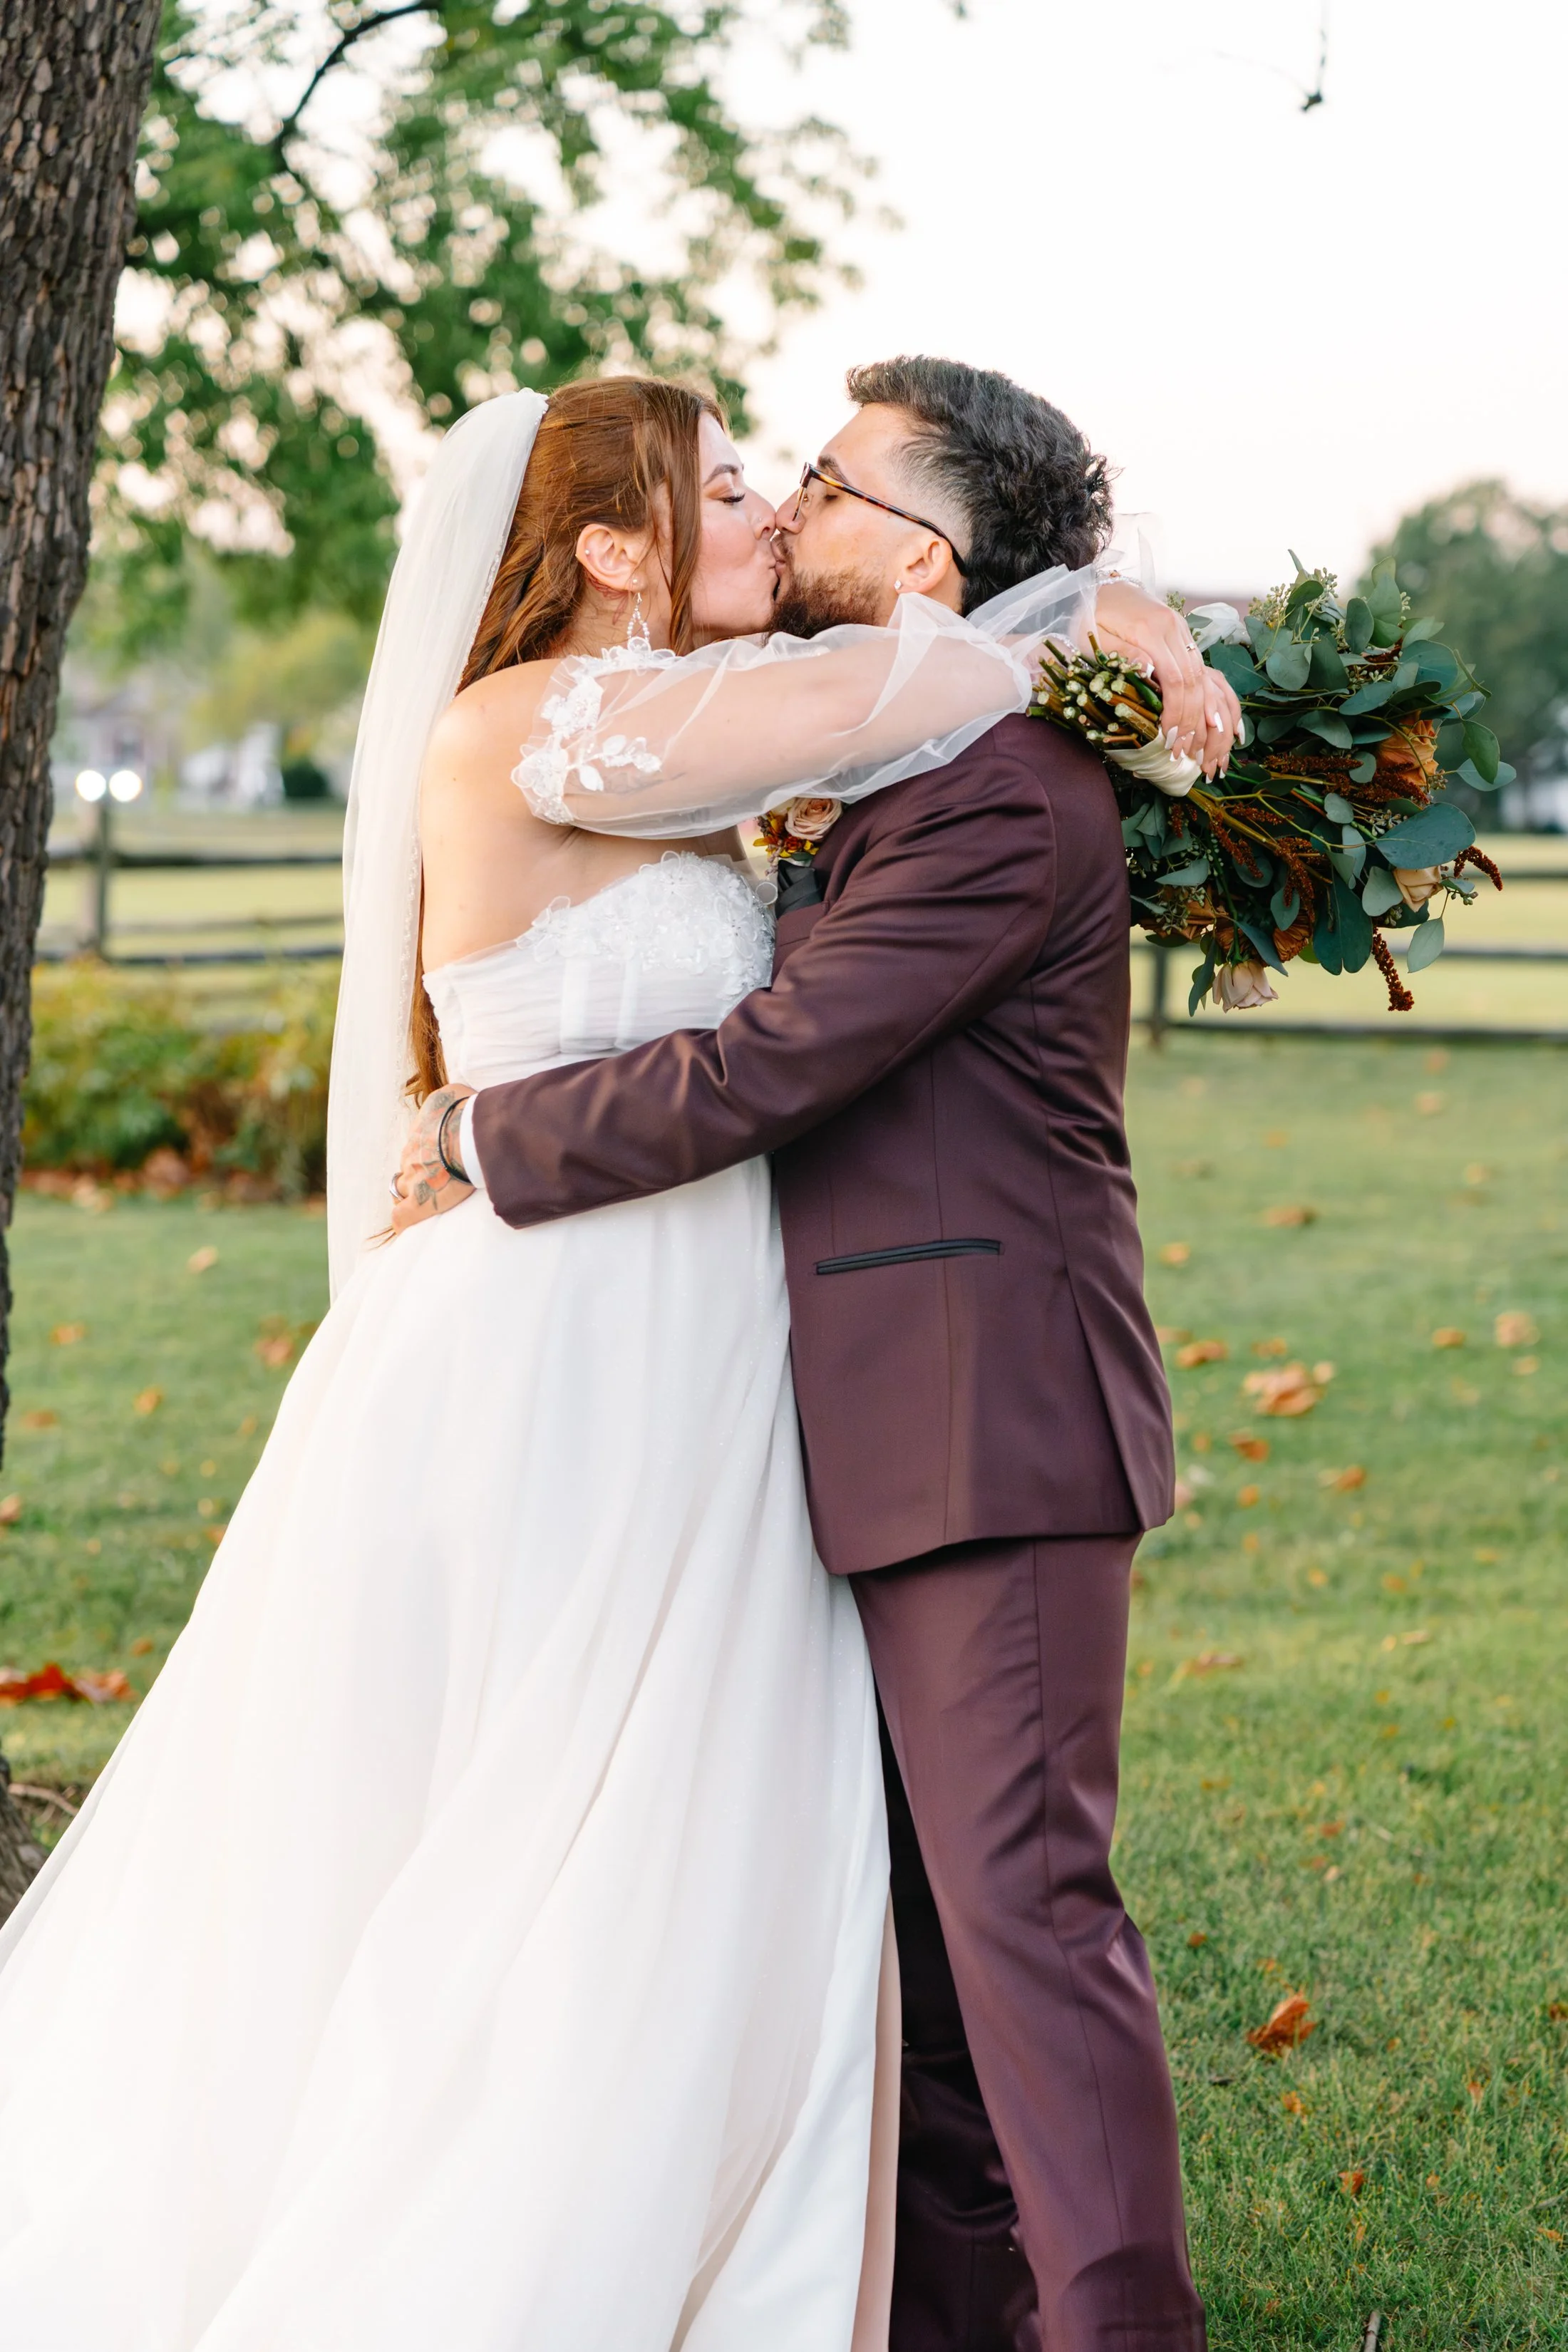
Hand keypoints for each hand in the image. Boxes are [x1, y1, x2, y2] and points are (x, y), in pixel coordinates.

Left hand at [390, 1084, 475, 1232]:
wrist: (469, 1135)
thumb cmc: (467, 1113)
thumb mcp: (455, 1094)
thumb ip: (450, 1100)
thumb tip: (457, 1099)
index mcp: (419, 1132)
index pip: (416, 1146)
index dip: (427, 1153)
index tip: (440, 1157)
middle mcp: (411, 1155)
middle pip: (406, 1167)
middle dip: (416, 1173)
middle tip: (436, 1178)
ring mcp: (413, 1180)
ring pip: (401, 1189)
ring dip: (411, 1193)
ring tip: (426, 1199)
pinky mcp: (418, 1202)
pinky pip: (401, 1216)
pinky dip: (402, 1220)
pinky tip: (406, 1223)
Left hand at [1091, 579, 1241, 779]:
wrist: (1098, 587)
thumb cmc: (1089, 617)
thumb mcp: (1094, 638)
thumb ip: (1122, 655)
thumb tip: (1149, 672)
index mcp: (1150, 630)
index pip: (1175, 679)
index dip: (1176, 712)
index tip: (1170, 740)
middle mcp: (1173, 626)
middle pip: (1194, 680)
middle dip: (1192, 720)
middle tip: (1183, 750)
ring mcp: (1180, 627)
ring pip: (1202, 674)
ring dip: (1201, 711)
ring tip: (1194, 742)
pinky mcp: (1181, 632)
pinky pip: (1199, 665)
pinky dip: (1203, 694)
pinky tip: (1202, 717)